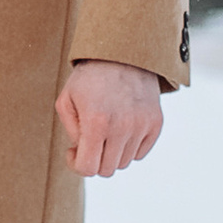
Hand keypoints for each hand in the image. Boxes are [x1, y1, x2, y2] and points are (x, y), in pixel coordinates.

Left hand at [54, 59, 164, 179]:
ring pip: (124, 163)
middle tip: (89, 140)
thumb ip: (70, 133)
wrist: (122, 53)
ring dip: (112, 153)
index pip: (88, 168)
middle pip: (106, 170)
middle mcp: (122, 127)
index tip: (74, 150)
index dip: (77, 164)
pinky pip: (140, 153)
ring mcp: (142, 126)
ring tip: (106, 130)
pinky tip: (121, 128)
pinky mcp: (155, 123)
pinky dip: (129, 147)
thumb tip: (82, 154)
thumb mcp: (66, 100)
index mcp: (96, 122)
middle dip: (94, 159)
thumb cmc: (89, 78)